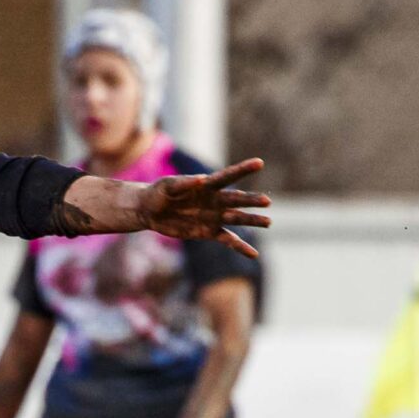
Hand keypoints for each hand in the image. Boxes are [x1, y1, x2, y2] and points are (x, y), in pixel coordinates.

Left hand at [135, 159, 269, 255]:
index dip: (242, 169)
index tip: (259, 163)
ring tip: (268, 222)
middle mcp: (215, 200)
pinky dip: (240, 247)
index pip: (228, 176)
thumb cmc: (159, 193)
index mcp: (207, 185)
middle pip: (236, 200)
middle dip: (250, 201)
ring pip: (237, 219)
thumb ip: (183, 183)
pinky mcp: (208, 232)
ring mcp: (213, 216)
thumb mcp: (167, 186)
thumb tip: (199, 181)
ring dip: (251, 221)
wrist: (149, 211)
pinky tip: (254, 254)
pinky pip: (227, 240)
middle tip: (266, 202)